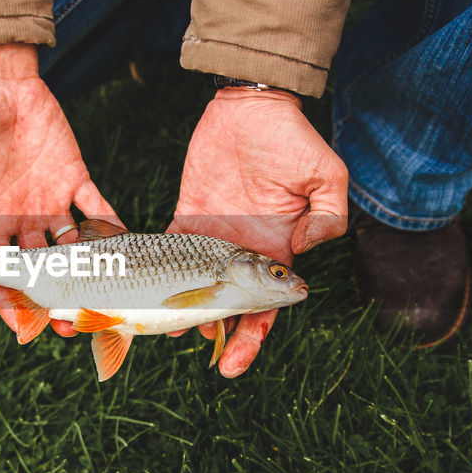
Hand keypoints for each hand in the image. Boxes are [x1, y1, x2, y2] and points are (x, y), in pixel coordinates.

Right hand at [0, 43, 121, 336]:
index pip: (2, 274)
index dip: (11, 303)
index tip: (24, 329)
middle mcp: (23, 220)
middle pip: (43, 273)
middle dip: (56, 300)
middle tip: (71, 325)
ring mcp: (51, 201)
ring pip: (73, 250)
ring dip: (87, 273)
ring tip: (102, 296)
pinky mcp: (75, 178)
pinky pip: (96, 209)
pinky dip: (111, 227)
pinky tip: (125, 245)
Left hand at [167, 87, 347, 375]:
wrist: (251, 107)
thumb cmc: (293, 139)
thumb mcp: (326, 175)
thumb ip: (327, 215)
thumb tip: (309, 249)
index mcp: (277, 254)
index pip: (265, 310)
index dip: (252, 338)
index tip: (236, 363)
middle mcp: (243, 256)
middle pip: (230, 311)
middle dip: (224, 341)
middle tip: (214, 365)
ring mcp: (214, 239)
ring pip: (196, 290)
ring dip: (184, 316)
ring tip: (170, 335)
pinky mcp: (188, 218)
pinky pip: (169, 254)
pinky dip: (156, 278)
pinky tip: (144, 300)